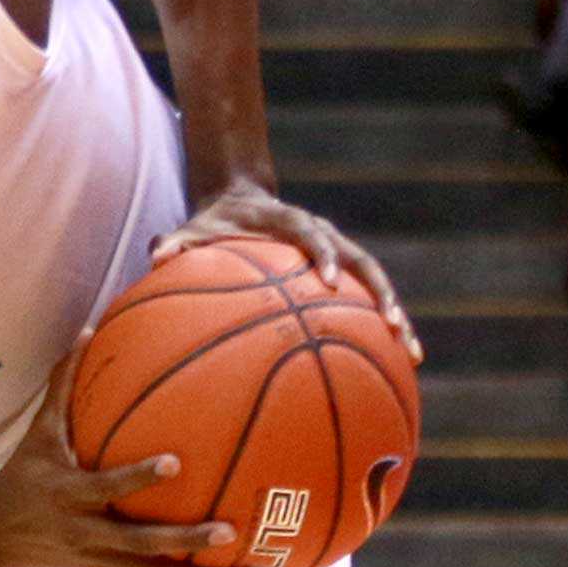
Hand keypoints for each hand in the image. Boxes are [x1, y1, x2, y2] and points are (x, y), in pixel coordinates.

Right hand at [0, 358, 245, 566]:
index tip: (175, 464)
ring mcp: (100, 559)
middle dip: (184, 542)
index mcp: (69, 494)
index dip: (137, 478)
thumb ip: (63, 386)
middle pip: (140, 544)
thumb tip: (88, 332)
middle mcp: (87, 532)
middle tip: (229, 531)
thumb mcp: (36, 433)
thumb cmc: (22, 475)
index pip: (105, 487)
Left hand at [152, 178, 419, 359]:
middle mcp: (324, 235)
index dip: (321, 255)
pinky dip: (384, 330)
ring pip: (377, 284)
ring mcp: (338, 254)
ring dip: (396, 315)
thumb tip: (155, 253)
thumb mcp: (194, 229)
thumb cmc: (215, 224)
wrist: (241, 201)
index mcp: (292, 222)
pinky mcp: (342, 274)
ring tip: (411, 354)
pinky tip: (398, 365)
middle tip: (391, 325)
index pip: (312, 235)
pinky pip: (368, 303)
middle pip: (363, 261)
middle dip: (381, 293)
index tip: (327, 280)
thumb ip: (178, 242)